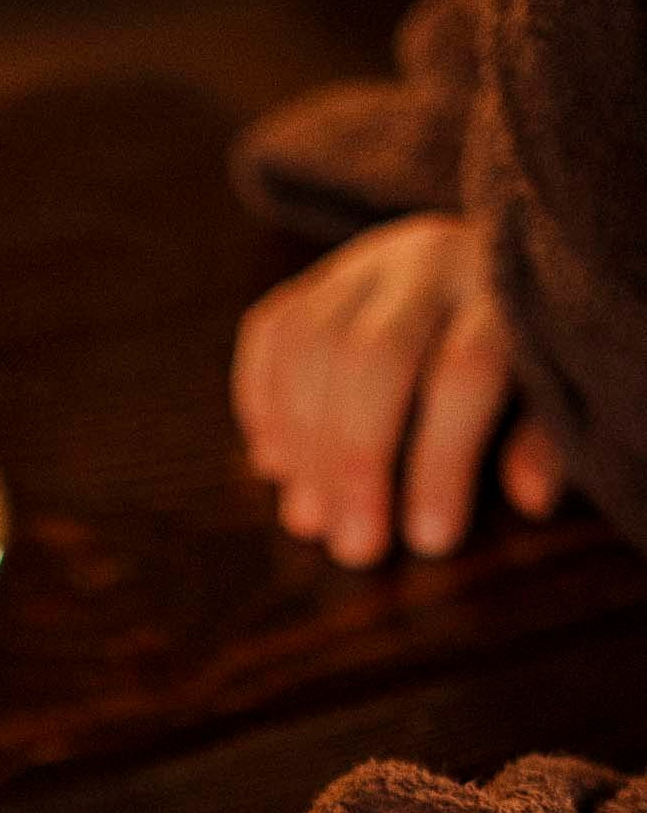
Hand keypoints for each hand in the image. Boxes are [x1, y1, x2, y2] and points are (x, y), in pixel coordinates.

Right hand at [232, 212, 562, 565]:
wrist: (478, 269)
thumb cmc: (518, 355)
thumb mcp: (550, 390)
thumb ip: (543, 438)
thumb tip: (532, 497)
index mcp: (499, 291)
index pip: (463, 371)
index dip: (441, 461)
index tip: (431, 540)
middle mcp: (427, 263)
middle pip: (371, 357)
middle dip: (355, 462)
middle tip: (354, 549)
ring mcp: (362, 266)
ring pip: (308, 346)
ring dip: (300, 445)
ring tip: (309, 520)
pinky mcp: (313, 280)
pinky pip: (270, 333)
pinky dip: (261, 404)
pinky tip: (275, 464)